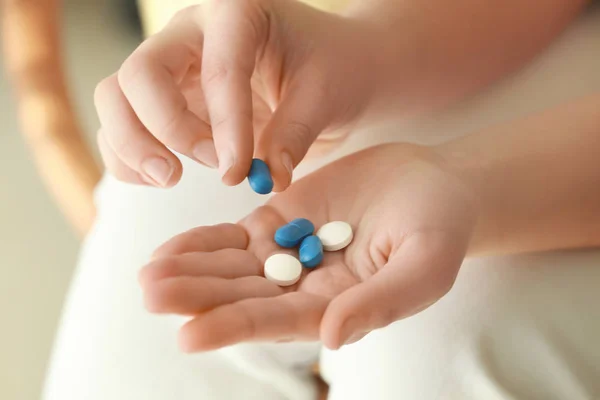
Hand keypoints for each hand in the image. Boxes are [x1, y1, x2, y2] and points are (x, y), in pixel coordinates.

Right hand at [94, 0, 377, 189]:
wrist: (328, 68)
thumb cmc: (332, 68)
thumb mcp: (325, 96)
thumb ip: (294, 136)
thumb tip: (267, 179)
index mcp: (238, 13)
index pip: (218, 69)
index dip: (224, 126)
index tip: (239, 173)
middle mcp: (192, 33)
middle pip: (139, 75)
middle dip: (160, 130)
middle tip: (195, 172)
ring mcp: (173, 66)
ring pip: (116, 98)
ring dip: (133, 146)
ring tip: (172, 179)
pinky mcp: (165, 99)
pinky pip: (123, 126)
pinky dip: (128, 157)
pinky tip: (165, 176)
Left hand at [139, 143, 478, 349]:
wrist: (433, 184)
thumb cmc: (440, 228)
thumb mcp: (425, 265)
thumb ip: (383, 301)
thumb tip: (334, 335)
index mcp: (335, 306)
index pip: (278, 321)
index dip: (235, 326)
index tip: (189, 334)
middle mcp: (304, 286)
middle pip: (242, 296)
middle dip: (197, 297)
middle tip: (151, 294)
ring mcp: (288, 252)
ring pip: (231, 267)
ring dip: (190, 271)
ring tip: (148, 274)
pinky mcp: (280, 219)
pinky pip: (235, 235)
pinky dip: (203, 241)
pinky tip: (170, 248)